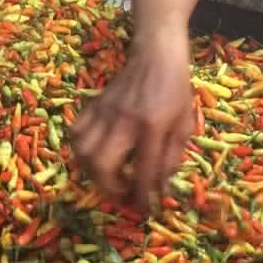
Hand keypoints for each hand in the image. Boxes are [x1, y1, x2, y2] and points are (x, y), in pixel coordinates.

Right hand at [70, 29, 194, 209]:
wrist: (156, 53)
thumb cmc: (176, 89)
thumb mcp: (185, 123)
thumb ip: (173, 157)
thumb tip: (160, 188)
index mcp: (153, 125)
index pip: (144, 171)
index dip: (144, 196)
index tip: (145, 209)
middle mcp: (124, 120)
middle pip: (103, 164)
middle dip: (110, 188)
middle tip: (122, 193)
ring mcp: (105, 111)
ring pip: (83, 150)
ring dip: (93, 171)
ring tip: (108, 175)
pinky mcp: (93, 104)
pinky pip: (76, 132)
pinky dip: (81, 149)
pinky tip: (95, 153)